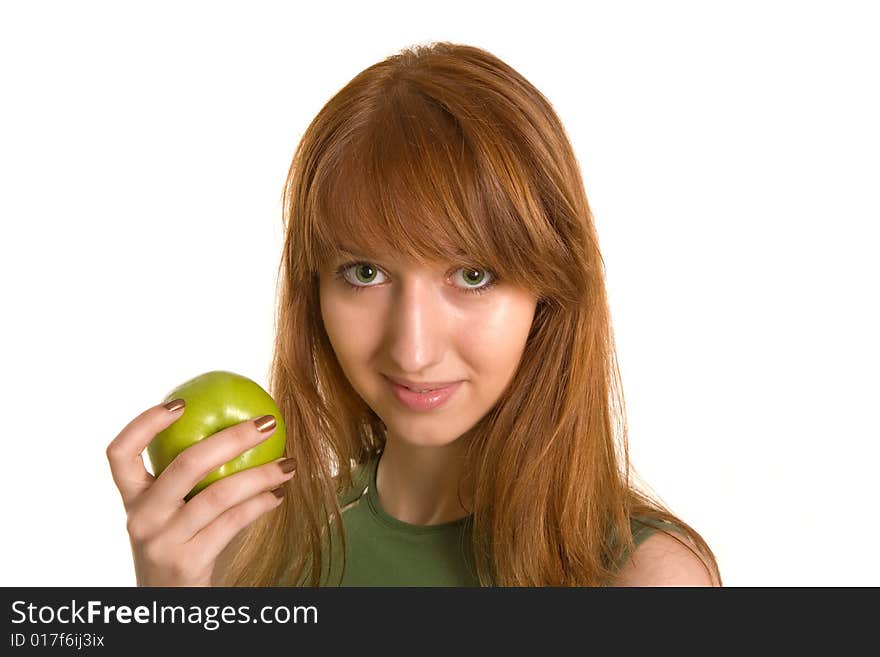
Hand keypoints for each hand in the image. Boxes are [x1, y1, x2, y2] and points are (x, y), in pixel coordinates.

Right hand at [106, 401, 294, 585]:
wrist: (170, 606)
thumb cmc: (180, 548)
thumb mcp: (171, 515)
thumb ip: (187, 481)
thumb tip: (240, 428)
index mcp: (132, 500)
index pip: (119, 454)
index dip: (144, 424)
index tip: (181, 403)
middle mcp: (140, 519)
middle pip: (184, 465)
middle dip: (231, 438)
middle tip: (267, 423)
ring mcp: (162, 542)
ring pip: (218, 495)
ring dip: (260, 474)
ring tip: (288, 464)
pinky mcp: (187, 562)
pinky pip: (232, 523)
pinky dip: (260, 505)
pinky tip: (278, 496)